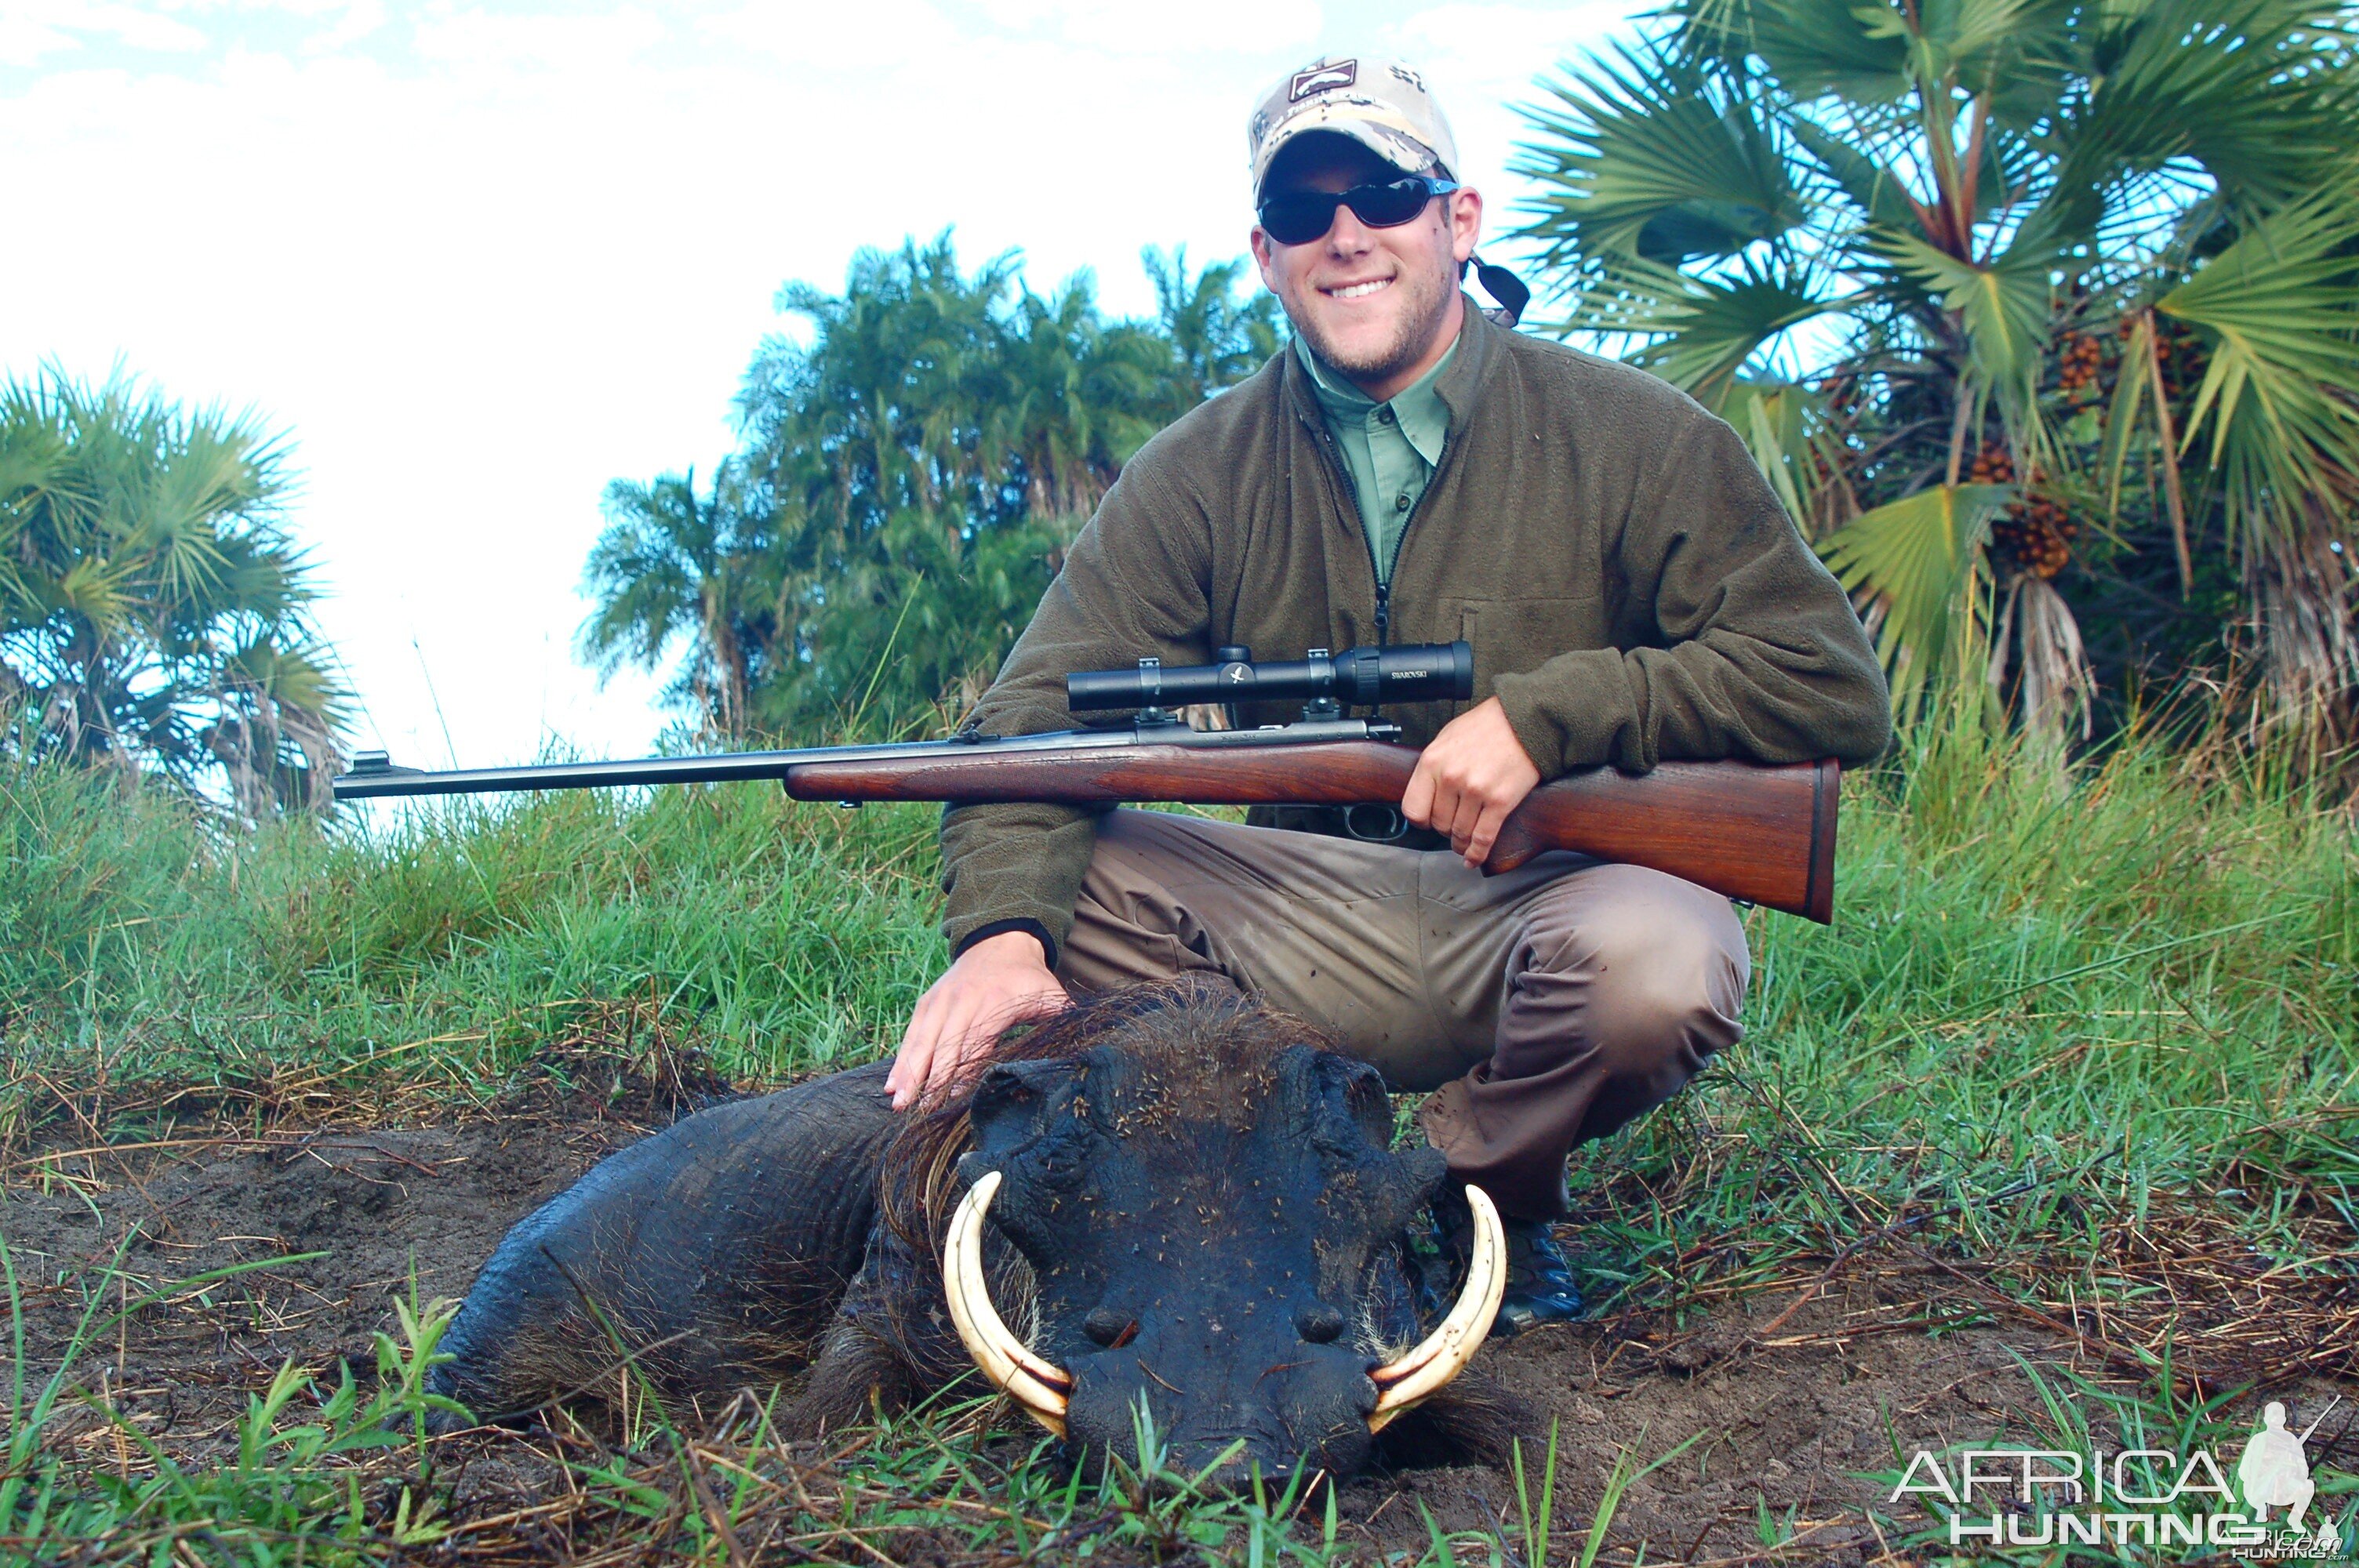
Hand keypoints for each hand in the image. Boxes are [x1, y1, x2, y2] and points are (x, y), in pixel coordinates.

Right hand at [887, 929, 1070, 1110]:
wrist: (1001, 940)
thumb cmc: (1029, 979)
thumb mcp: (1051, 995)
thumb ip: (1061, 1020)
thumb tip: (1081, 1052)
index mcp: (993, 1003)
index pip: (975, 1042)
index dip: (963, 1071)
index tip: (952, 1099)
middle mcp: (963, 1002)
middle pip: (944, 1046)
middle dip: (930, 1080)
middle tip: (920, 1112)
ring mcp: (942, 1001)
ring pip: (922, 1041)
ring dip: (909, 1072)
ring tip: (897, 1102)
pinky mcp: (928, 1002)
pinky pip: (912, 1033)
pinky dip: (902, 1058)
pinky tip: (891, 1084)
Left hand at [1401, 697, 1541, 868]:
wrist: (1525, 719)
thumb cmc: (1487, 726)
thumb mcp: (1447, 737)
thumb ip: (1434, 766)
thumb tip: (1425, 792)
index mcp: (1432, 761)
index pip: (1413, 809)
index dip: (1421, 821)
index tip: (1428, 822)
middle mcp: (1451, 778)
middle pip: (1438, 824)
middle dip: (1445, 831)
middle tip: (1453, 829)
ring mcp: (1476, 791)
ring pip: (1460, 834)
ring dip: (1461, 845)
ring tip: (1463, 845)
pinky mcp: (1500, 801)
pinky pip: (1483, 838)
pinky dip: (1477, 854)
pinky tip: (1474, 859)